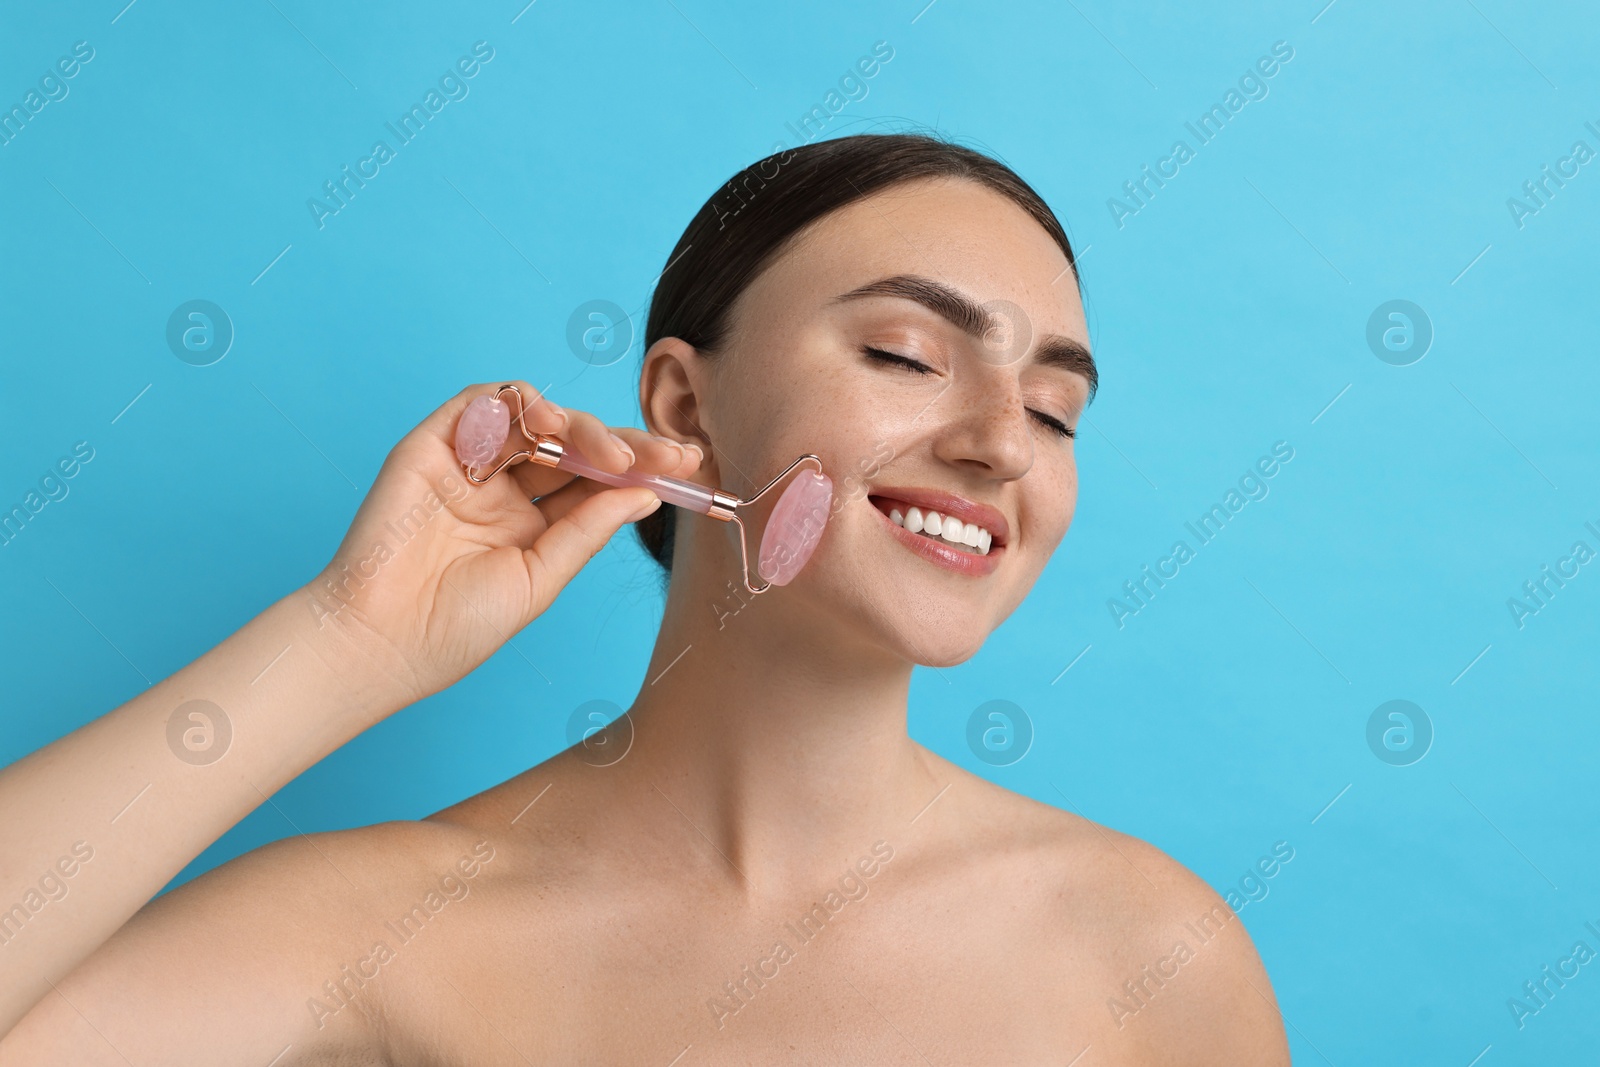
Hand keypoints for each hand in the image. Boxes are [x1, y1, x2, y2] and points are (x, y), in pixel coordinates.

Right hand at [302, 382, 700, 709]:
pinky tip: (547, 427)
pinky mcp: (433, 445)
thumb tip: (648, 491)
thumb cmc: (454, 627)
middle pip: (574, 444)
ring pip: (535, 417)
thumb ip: (588, 528)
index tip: (688, 467)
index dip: (640, 468)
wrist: (380, 641)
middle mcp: (505, 487)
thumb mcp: (541, 578)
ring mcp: (470, 464)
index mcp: (533, 523)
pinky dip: (518, 404)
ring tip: (610, 454)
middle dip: (625, 443)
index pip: (596, 480)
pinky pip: (481, 403)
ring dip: (579, 425)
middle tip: (667, 454)